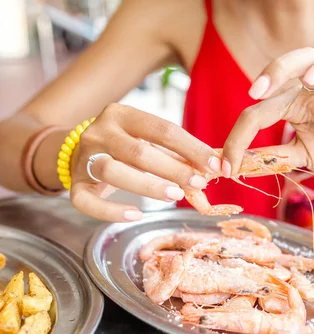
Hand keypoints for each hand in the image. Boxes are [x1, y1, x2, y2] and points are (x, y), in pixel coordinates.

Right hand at [69, 103, 218, 220]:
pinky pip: (87, 201)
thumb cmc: (126, 146)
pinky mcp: (74, 183)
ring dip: (148, 186)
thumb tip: (214, 168)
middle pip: (138, 151)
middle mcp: (100, 131)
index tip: (214, 165)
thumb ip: (178, 154)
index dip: (191, 148)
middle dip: (173, 169)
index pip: (163, 129)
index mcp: (122, 115)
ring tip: (175, 196)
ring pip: (112, 171)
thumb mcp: (150, 142)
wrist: (77, 150)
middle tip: (198, 183)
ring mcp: (83, 156)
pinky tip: (135, 215)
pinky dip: (111, 211)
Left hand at [222, 47, 313, 179]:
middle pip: (304, 55)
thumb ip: (270, 156)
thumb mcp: (295, 154)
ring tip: (311, 81)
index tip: (227, 162)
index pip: (264, 105)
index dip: (241, 134)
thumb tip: (234, 165)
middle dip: (279, 67)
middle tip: (258, 91)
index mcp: (296, 97)